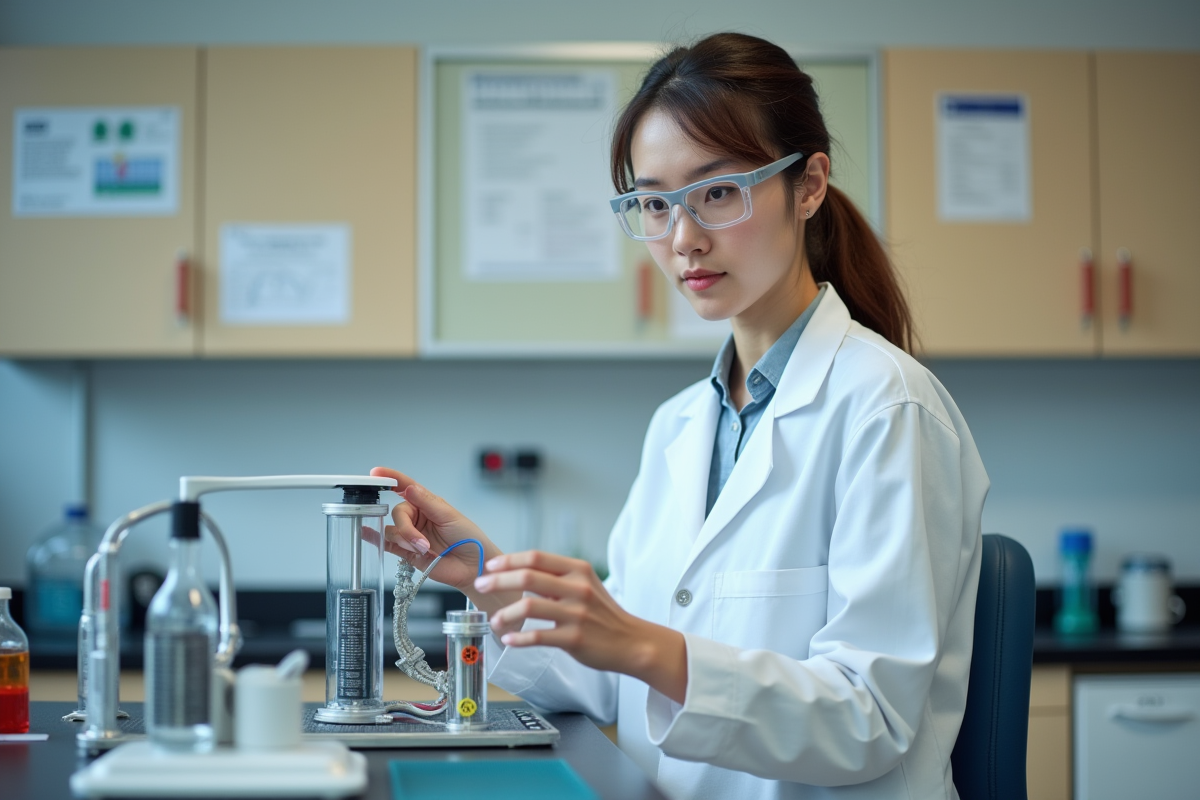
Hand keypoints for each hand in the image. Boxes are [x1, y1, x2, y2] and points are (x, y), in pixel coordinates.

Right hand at [369, 467, 508, 605]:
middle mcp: (417, 517)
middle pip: (397, 514)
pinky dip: (374, 538)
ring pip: (392, 531)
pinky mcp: (407, 552)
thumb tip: (409, 488)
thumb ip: (427, 503)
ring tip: (424, 550)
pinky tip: (366, 534)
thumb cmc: (469, 538)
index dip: (391, 478)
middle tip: (422, 542)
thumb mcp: (450, 516)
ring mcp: (411, 534)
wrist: (473, 565)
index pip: (405, 486)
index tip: (376, 473)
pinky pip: (387, 543)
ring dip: (405, 540)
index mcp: (427, 503)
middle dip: (407, 529)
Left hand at [474, 550, 688, 701]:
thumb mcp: (585, 585)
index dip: (509, 560)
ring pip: (528, 607)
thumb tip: (519, 572)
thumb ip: (557, 577)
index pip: (536, 557)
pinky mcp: (575, 638)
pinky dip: (519, 638)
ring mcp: (577, 614)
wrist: (632, 641)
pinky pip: (538, 636)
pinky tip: (509, 640)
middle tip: (481, 586)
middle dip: (498, 581)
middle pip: (527, 577)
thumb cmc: (604, 614)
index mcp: (578, 570)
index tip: (490, 566)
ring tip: (495, 621)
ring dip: (504, 613)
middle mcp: (577, 588)